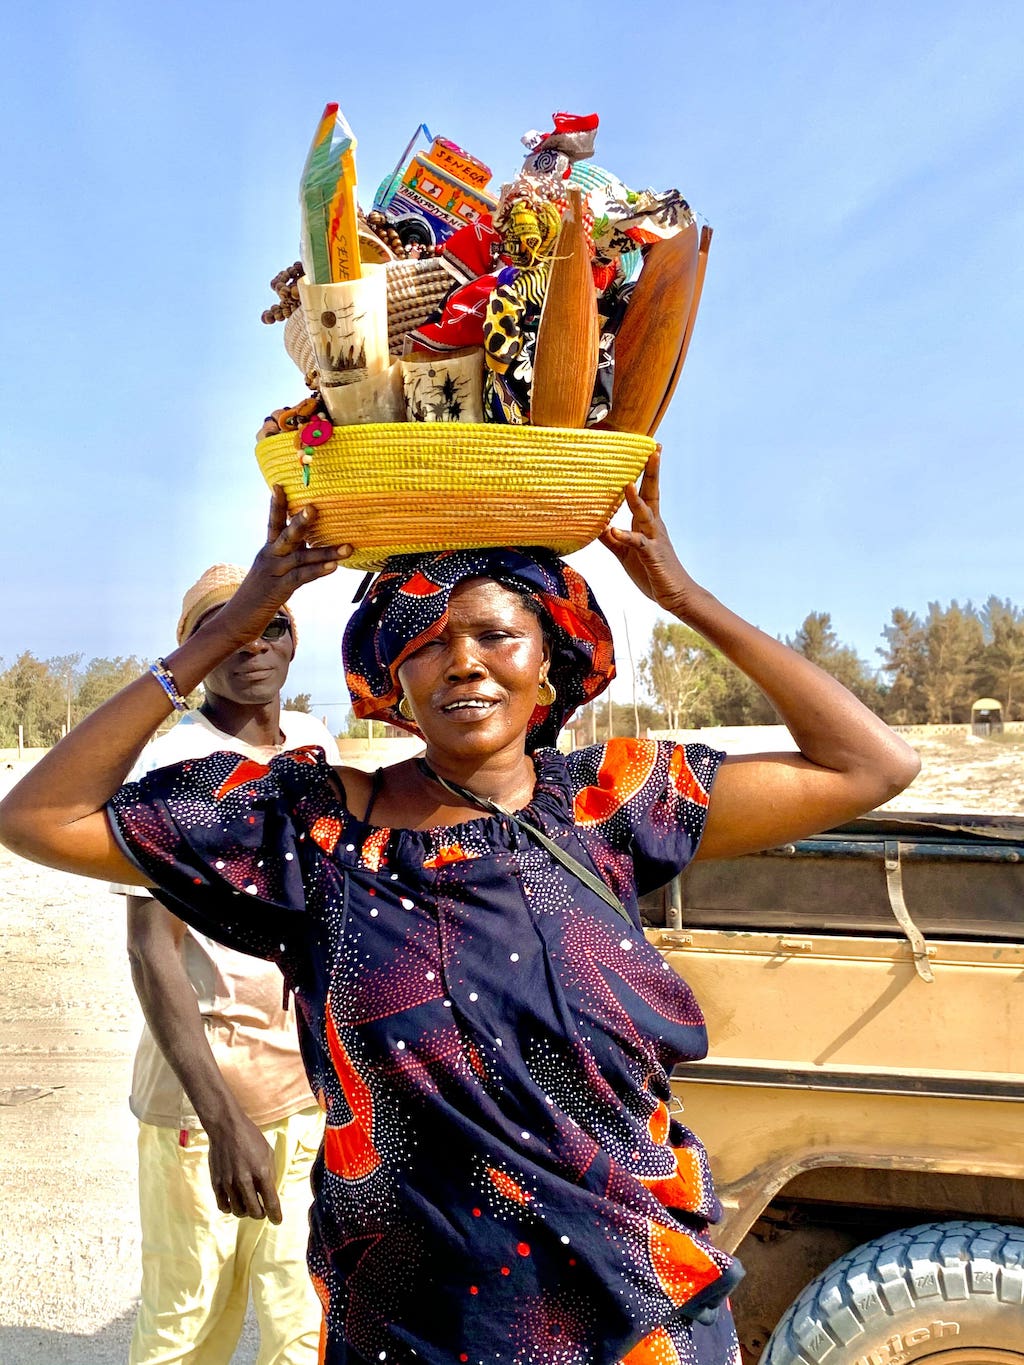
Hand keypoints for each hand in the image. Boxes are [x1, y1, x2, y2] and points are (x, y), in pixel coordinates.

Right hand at [200, 486, 351, 648]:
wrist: (235, 622)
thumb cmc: (257, 598)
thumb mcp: (272, 574)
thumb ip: (287, 559)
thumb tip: (307, 549)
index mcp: (268, 551)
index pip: (273, 522)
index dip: (277, 504)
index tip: (280, 484)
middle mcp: (269, 557)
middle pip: (286, 534)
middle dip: (300, 521)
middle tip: (314, 506)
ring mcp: (273, 572)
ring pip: (300, 557)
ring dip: (326, 552)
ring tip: (348, 547)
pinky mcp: (278, 590)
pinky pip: (301, 577)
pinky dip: (318, 571)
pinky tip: (334, 567)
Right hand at [206, 1112, 283, 1222]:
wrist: (226, 1127)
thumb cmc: (251, 1137)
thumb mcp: (268, 1152)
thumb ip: (270, 1173)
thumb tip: (270, 1192)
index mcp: (261, 1172)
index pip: (271, 1203)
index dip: (276, 1215)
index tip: (277, 1220)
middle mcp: (245, 1181)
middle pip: (254, 1212)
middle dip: (261, 1214)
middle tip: (262, 1210)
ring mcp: (228, 1183)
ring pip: (238, 1211)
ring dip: (245, 1211)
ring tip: (248, 1204)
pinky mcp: (216, 1183)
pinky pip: (223, 1206)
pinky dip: (230, 1208)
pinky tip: (234, 1202)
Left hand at [599, 449, 695, 613]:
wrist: (676, 596)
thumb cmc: (652, 573)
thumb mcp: (626, 554)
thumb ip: (612, 539)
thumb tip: (596, 525)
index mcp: (648, 524)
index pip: (647, 493)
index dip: (645, 472)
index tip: (648, 449)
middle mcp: (654, 527)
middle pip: (652, 494)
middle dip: (652, 472)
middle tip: (653, 449)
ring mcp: (655, 540)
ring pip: (645, 515)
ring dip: (636, 500)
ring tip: (627, 484)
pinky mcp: (652, 556)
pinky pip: (638, 544)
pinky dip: (625, 536)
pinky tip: (614, 531)